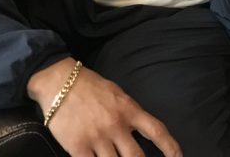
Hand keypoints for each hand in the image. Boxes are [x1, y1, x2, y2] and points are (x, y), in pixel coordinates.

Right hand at [29, 58, 181, 156]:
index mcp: (129, 109)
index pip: (157, 131)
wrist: (58, 81)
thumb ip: (128, 112)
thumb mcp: (116, 93)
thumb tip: (137, 130)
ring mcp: (97, 137)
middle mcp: (116, 125)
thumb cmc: (88, 85)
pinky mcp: (78, 147)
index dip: (170, 148)